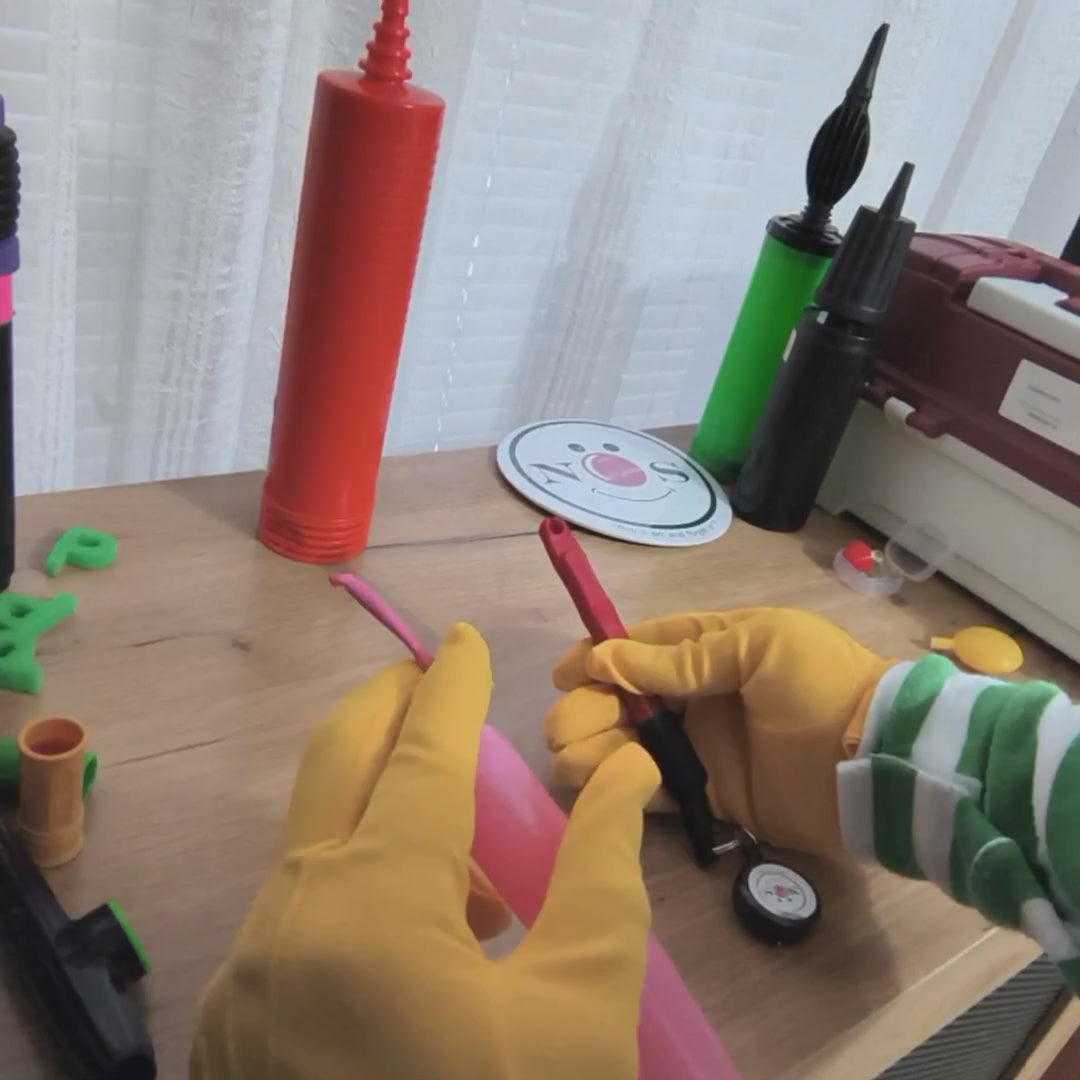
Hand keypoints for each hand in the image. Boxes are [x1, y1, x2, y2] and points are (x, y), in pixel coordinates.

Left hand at [191, 624, 659, 1079]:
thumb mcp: (583, 1007)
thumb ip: (605, 869)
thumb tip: (625, 771)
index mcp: (374, 906)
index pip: (421, 752)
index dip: (451, 684)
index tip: (463, 636)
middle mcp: (288, 919)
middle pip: (336, 763)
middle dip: (389, 707)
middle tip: (436, 682)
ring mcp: (247, 975)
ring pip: (314, 842)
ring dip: (384, 816)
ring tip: (474, 873)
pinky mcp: (232, 1024)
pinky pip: (296, 914)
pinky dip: (355, 890)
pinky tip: (421, 949)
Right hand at [545, 608, 891, 854]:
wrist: (879, 762)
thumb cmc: (821, 686)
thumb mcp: (757, 647)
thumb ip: (683, 659)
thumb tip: (607, 659)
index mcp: (712, 647)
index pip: (641, 647)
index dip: (598, 656)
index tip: (565, 674)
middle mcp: (699, 695)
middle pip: (624, 698)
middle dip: (588, 708)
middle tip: (568, 728)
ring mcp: (702, 747)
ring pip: (629, 744)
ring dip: (594, 748)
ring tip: (575, 760)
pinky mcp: (709, 795)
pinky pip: (653, 789)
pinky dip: (623, 785)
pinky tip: (604, 783)